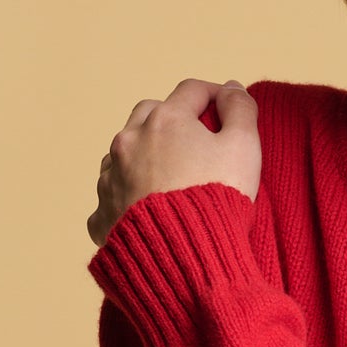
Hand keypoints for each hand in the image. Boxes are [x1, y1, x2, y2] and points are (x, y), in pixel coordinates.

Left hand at [86, 77, 260, 247]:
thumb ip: (241, 110)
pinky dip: (128, 194)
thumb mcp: (243, 148)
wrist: (185, 258)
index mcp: (165, 121)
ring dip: (145, 155)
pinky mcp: (102, 215)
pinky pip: (112, 195)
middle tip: (197, 139)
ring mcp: (110, 179)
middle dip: (174, 118)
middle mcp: (129, 142)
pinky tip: (146, 207)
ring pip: (124, 151)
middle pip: (151, 113)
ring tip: (170, 176)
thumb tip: (232, 88)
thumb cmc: (217, 200)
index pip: (192, 91)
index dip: (216, 95)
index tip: (230, 109)